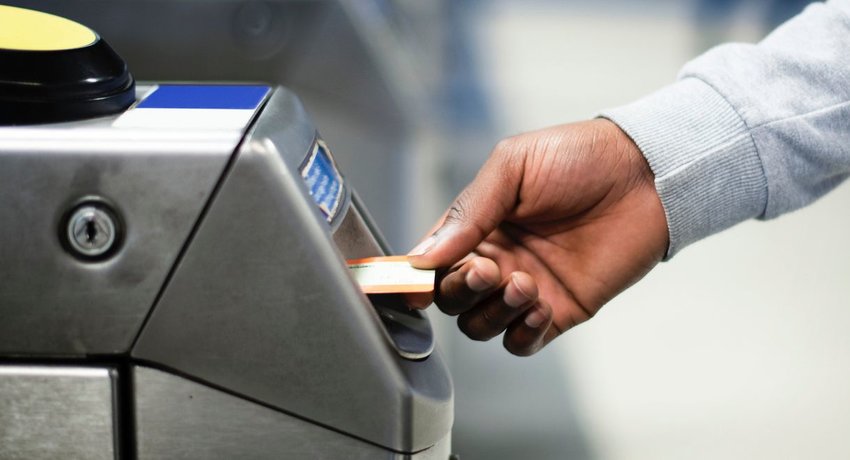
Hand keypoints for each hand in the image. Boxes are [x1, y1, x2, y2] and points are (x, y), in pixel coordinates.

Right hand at [407, 119, 667, 354]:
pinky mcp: (560, 309)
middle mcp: (496, 259)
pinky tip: (540, 305)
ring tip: (524, 282)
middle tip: (487, 270)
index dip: (414, 276)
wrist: (646, 174)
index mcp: (477, 225)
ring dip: (492, 311)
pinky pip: (522, 341)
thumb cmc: (579, 158)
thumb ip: (469, 211)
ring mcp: (526, 288)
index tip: (409, 284)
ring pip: (480, 325)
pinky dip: (522, 332)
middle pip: (450, 298)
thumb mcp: (513, 166)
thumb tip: (425, 256)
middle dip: (459, 290)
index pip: (430, 260)